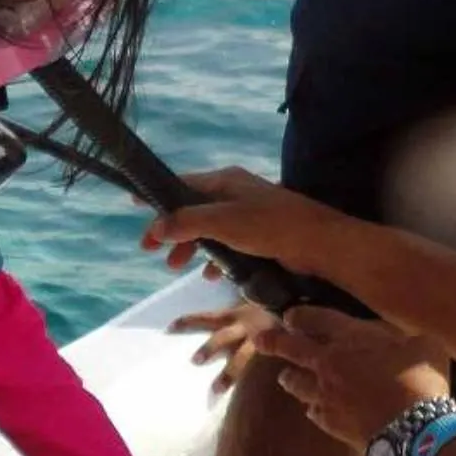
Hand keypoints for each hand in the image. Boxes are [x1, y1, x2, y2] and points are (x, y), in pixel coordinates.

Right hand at [142, 166, 340, 279]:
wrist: (320, 244)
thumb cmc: (271, 225)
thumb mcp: (223, 221)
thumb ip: (188, 222)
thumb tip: (157, 226)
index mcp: (226, 181)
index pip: (183, 184)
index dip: (159, 196)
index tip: (135, 205)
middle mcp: (235, 193)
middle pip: (193, 210)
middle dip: (171, 230)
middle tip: (151, 251)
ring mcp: (248, 215)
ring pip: (208, 230)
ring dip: (190, 247)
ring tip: (176, 267)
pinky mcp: (260, 236)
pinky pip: (226, 245)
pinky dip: (214, 258)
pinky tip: (208, 275)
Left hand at [169, 295, 275, 395]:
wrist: (299, 307)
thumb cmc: (269, 311)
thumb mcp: (249, 307)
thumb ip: (233, 318)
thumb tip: (208, 309)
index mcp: (235, 316)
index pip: (206, 318)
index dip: (188, 322)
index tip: (169, 328)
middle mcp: (246, 328)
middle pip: (223, 337)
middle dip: (210, 348)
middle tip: (195, 360)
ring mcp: (262, 341)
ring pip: (244, 358)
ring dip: (229, 374)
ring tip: (215, 390)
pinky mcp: (277, 352)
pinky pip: (267, 369)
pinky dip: (263, 378)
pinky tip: (257, 396)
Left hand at [259, 306, 450, 446]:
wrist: (413, 428)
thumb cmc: (421, 379)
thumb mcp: (421, 343)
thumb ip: (397, 337)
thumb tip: (391, 337)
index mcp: (349, 337)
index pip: (313, 318)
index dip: (298, 316)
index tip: (289, 317)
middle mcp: (327, 362)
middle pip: (289, 348)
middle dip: (271, 341)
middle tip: (259, 340)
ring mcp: (324, 394)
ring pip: (294, 382)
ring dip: (289, 377)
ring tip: (285, 376)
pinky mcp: (327, 421)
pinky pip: (312, 411)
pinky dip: (313, 407)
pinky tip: (315, 409)